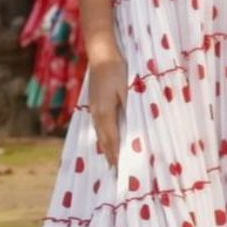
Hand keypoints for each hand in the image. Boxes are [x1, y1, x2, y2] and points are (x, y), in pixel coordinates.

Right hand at [85, 53, 127, 169]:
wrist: (101, 53)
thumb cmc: (116, 69)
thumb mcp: (127, 89)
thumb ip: (129, 108)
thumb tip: (133, 127)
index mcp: (105, 112)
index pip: (112, 140)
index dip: (117, 156)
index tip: (121, 170)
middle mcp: (96, 113)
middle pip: (104, 140)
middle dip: (110, 156)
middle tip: (117, 173)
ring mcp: (93, 108)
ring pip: (100, 134)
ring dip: (106, 148)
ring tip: (112, 161)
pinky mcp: (94, 103)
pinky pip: (99, 126)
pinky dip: (104, 137)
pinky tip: (108, 139)